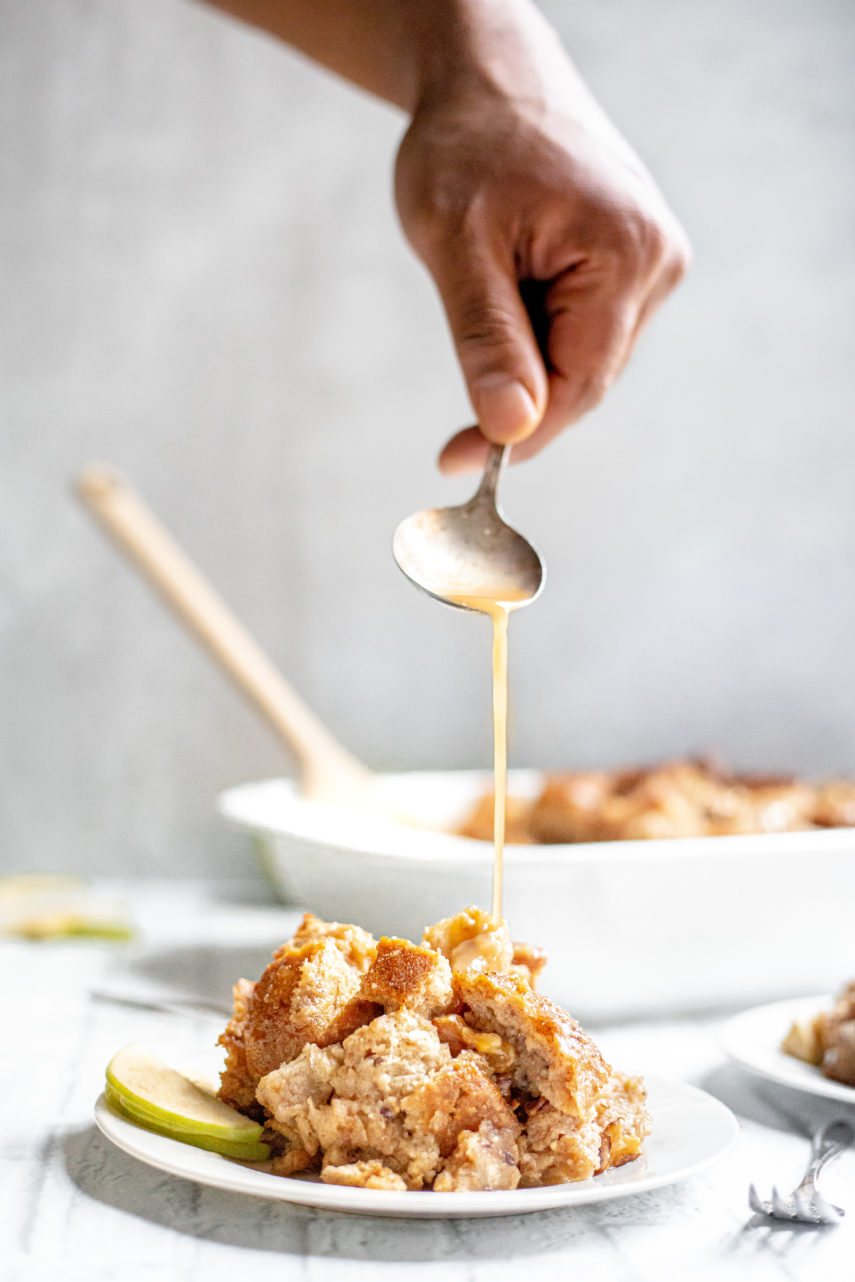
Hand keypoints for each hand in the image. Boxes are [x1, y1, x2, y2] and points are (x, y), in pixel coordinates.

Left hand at [394, 4, 690, 470]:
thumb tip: (510, 428)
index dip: (519, 434)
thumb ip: (486, 340)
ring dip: (526, 360)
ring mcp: (653, 262)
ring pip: (583, 359)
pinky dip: (537, 335)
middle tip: (452, 408)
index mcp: (625, 255)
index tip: (458, 460)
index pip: (579, 385)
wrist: (490, 78)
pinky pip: (584, 331)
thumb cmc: (468, 146)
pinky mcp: (634, 263)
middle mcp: (657, 262)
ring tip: (485, 288)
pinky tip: (508, 287)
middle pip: (585, 378)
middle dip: (519, 398)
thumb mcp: (457, 246)